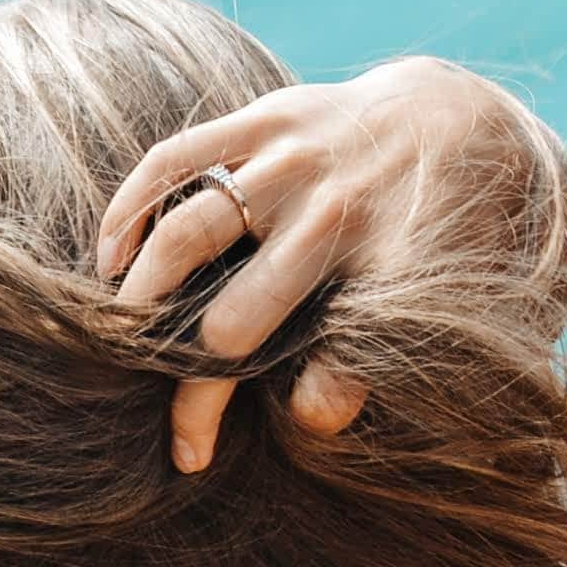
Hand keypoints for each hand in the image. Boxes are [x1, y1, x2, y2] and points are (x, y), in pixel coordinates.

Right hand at [94, 59, 541, 472]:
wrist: (456, 119)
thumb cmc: (447, 237)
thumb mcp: (452, 307)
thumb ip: (382, 365)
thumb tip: (315, 421)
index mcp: (394, 269)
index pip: (334, 361)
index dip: (291, 408)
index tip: (219, 448)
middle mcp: (337, 214)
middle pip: (235, 320)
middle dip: (189, 383)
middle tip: (165, 423)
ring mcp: (295, 161)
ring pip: (187, 237)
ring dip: (141, 301)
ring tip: (121, 345)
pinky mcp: (266, 119)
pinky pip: (174, 161)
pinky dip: (130, 212)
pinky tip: (110, 260)